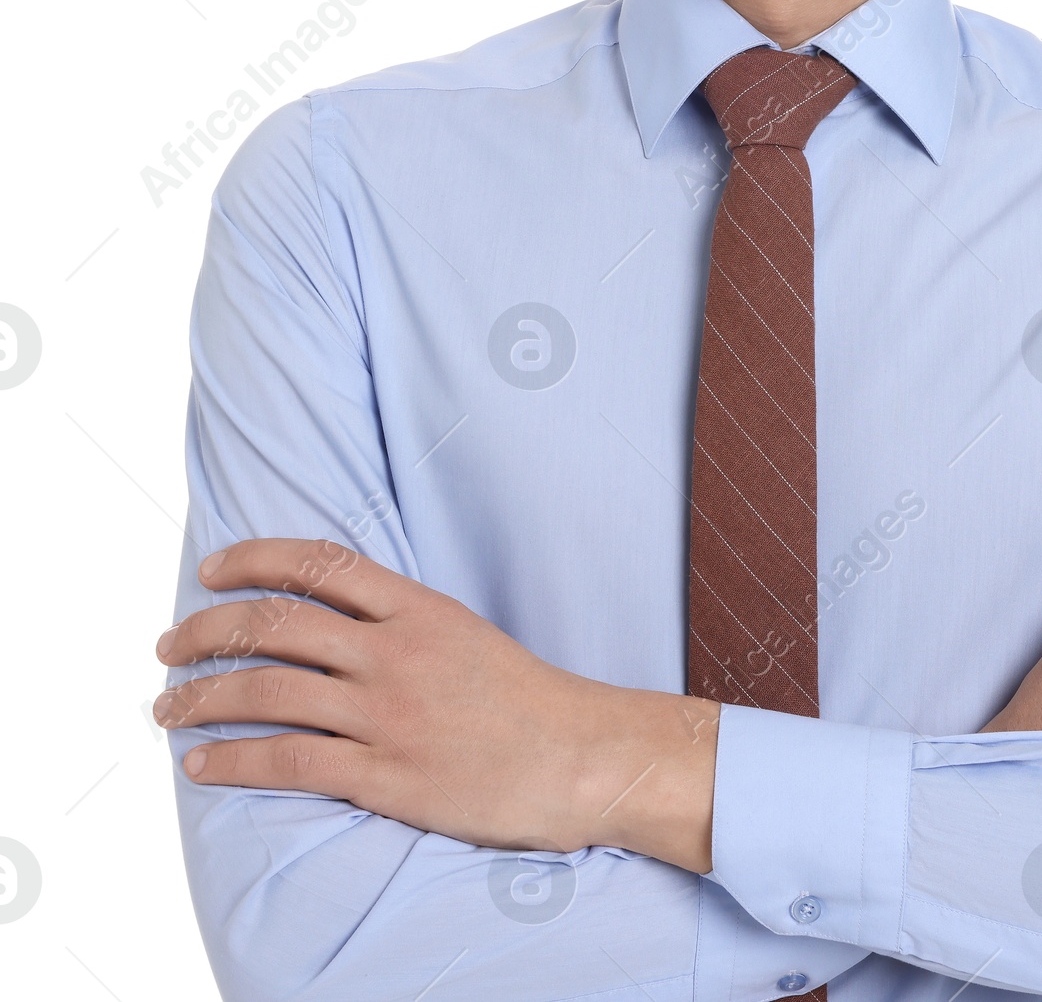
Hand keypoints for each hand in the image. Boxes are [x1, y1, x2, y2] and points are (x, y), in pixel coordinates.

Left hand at [153, 539, 719, 869]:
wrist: (579, 755)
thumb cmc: (526, 698)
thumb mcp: (464, 632)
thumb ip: (400, 621)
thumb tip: (333, 616)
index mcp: (417, 608)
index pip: (318, 564)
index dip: (253, 560)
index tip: (211, 569)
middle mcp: (394, 652)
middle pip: (277, 625)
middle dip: (208, 631)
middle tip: (169, 645)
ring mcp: (387, 714)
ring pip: (269, 692)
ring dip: (204, 696)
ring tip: (167, 706)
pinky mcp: (385, 776)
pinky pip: (289, 762)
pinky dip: (233, 762)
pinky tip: (202, 765)